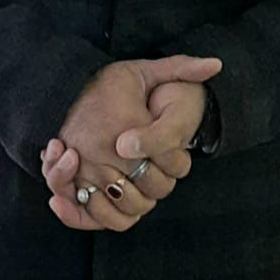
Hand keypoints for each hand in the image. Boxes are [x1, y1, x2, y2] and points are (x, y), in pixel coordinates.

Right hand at [45, 55, 218, 231]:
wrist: (63, 92)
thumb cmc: (108, 84)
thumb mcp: (144, 70)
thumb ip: (181, 67)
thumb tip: (216, 64)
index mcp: (129, 125)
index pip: (174, 164)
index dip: (181, 163)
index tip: (175, 153)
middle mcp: (106, 150)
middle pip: (154, 188)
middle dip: (162, 182)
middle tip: (158, 168)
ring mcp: (87, 170)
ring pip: (130, 204)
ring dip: (141, 200)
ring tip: (141, 182)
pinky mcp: (72, 183)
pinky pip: (97, 215)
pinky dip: (113, 216)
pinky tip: (122, 197)